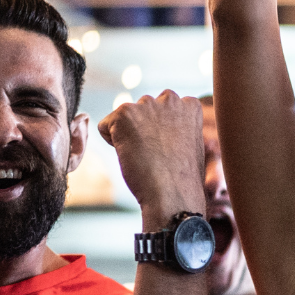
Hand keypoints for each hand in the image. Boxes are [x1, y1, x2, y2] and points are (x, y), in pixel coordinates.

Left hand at [99, 91, 206, 226]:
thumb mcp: (190, 144)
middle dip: (144, 128)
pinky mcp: (125, 114)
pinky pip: (105, 126)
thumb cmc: (182, 179)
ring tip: (144, 156)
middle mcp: (170, 99)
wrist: (173, 195)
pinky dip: (112, 143)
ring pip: (125, 117)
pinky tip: (130, 156)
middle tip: (155, 154)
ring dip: (128, 135)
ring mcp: (147, 105)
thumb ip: (176, 127)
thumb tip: (156, 125)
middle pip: (144, 110)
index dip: (162, 132)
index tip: (169, 149)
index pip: (164, 108)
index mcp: (190, 105)